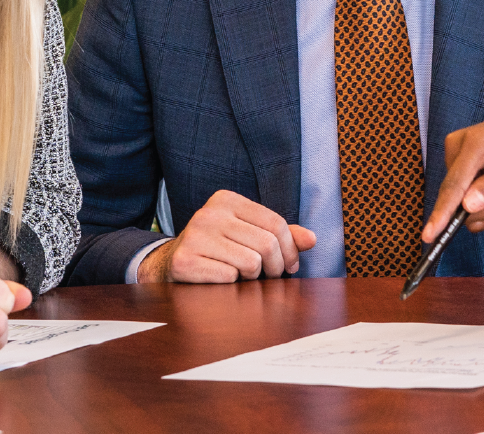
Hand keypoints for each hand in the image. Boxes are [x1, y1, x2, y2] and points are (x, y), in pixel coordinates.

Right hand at [136, 192, 315, 282]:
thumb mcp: (247, 233)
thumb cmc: (217, 249)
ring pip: (251, 263)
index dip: (291, 249)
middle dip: (275, 267)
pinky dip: (230, 284)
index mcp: (227, 200)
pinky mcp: (185, 261)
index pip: (275, 223)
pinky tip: (220, 279)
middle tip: (269, 276)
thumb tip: (312, 239)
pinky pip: (229, 278)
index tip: (290, 265)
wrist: (171, 265)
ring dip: (252, 277)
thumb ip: (279, 234)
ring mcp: (195, 236)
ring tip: (241, 275)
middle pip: (267, 244)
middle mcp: (209, 213)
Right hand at [424, 26, 483, 236]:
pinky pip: (472, 204)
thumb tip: (468, 206)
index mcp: (473, 146)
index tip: (429, 236)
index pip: (453, 187)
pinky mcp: (462, 171)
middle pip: (464, 204)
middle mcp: (457, 151)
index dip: (441, 214)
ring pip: (469, 208)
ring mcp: (458, 161)